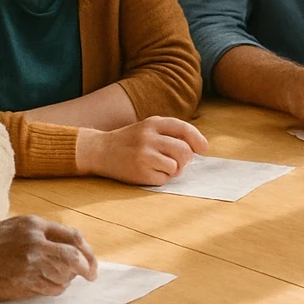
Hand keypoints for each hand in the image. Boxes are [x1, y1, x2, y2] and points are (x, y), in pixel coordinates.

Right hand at [0, 215, 97, 300]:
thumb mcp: (15, 227)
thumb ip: (41, 235)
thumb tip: (68, 248)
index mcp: (34, 225)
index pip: (73, 237)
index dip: (86, 250)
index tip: (90, 259)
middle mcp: (35, 243)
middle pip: (74, 256)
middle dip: (87, 267)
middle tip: (91, 275)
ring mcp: (29, 264)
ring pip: (64, 275)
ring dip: (68, 280)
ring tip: (62, 280)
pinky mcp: (22, 284)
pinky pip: (50, 289)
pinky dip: (56, 289)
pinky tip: (50, 287)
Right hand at [76, 116, 208, 185]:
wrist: (100, 150)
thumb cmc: (130, 140)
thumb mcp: (148, 128)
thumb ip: (170, 133)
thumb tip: (198, 148)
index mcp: (153, 123)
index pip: (184, 129)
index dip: (198, 140)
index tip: (203, 149)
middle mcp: (149, 137)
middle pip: (184, 151)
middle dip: (186, 159)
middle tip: (179, 162)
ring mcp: (144, 155)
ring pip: (176, 167)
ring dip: (173, 170)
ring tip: (161, 166)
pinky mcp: (139, 172)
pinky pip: (164, 179)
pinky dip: (161, 179)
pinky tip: (150, 172)